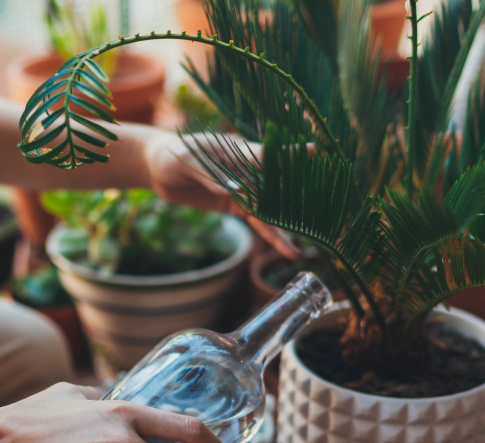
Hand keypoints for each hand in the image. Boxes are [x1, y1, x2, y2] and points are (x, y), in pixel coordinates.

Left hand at [144, 131, 300, 258]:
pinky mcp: (238, 205)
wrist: (161, 168)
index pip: (267, 153)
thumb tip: (228, 190)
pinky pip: (259, 221)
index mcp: (239, 151)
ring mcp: (245, 189)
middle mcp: (248, 170)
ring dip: (286, 228)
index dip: (289, 153)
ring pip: (271, 209)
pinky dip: (273, 235)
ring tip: (300, 250)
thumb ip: (209, 174)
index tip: (313, 152)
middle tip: (323, 214)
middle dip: (299, 199)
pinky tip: (288, 250)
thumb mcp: (188, 160)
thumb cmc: (175, 154)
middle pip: (277, 185)